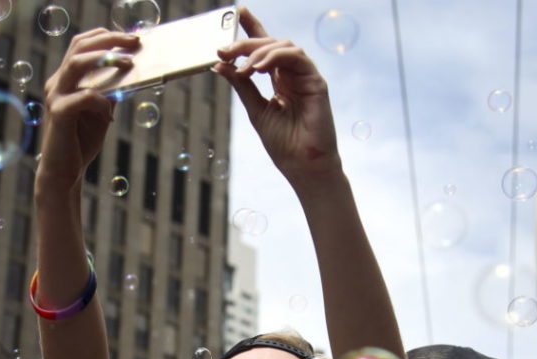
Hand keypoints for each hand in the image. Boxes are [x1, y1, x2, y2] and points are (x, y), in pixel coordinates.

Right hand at [39, 29, 139, 185]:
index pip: (81, 45)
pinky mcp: (59, 114)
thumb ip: (109, 93)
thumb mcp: (101, 113)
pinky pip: (84, 97)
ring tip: (128, 62)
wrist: (65, 171)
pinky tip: (110, 115)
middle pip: (80, 47)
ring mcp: (56, 97)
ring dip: (105, 59)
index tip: (130, 36)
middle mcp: (58, 83)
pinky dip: (102, 100)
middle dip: (110, 40)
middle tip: (135, 40)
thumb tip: (131, 74)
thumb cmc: (82, 141)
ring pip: (76, 64)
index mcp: (66, 79)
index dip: (105, 36)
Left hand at [214, 7, 339, 179]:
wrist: (302, 166)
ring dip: (259, 50)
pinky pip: (297, 57)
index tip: (238, 13)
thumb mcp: (255, 109)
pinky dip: (276, 57)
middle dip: (246, 42)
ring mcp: (305, 77)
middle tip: (224, 50)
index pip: (265, 48)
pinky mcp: (315, 83)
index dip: (253, 27)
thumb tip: (220, 64)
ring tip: (244, 66)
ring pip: (284, 46)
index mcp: (280, 81)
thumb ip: (241, 85)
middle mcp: (293, 76)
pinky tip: (259, 67)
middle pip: (270, 44)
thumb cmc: (284, 144)